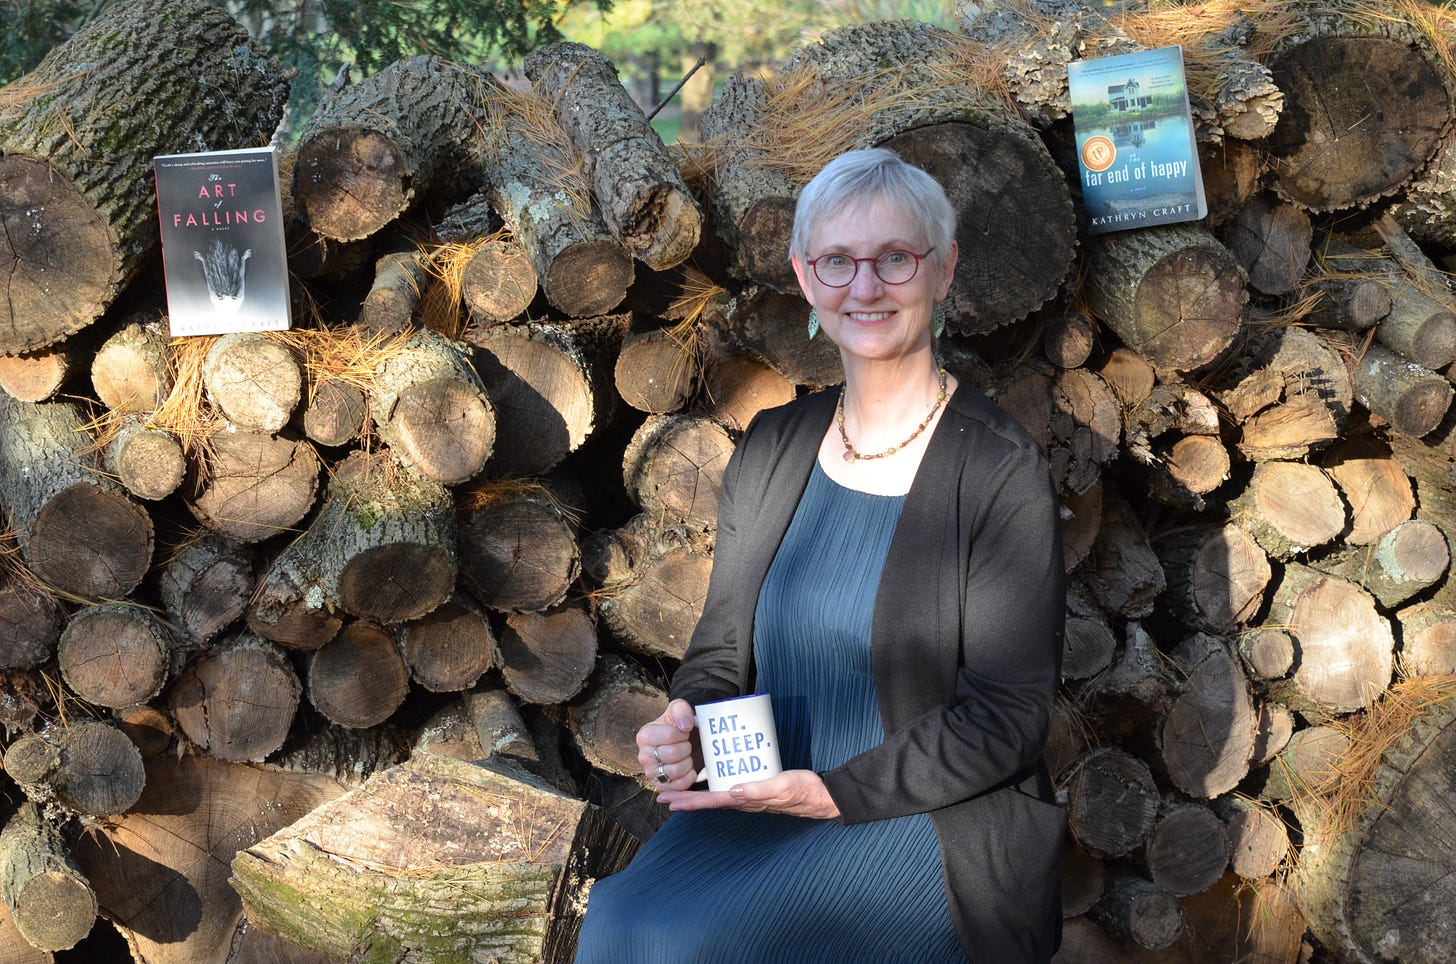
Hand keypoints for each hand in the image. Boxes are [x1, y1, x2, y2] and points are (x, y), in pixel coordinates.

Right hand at [637, 698, 698, 790]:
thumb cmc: (677, 725)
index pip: (671, 735)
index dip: (683, 733)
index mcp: (645, 736)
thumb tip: (685, 725)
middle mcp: (643, 756)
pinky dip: (689, 776)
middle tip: (686, 744)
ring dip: (688, 762)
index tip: (684, 731)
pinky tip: (688, 767)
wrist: (681, 742)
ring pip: (676, 771)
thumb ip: (681, 710)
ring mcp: (651, 773)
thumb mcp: (678, 710)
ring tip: (686, 755)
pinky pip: (679, 785)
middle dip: (686, 747)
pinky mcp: (661, 786)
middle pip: (673, 754)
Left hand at [657, 770, 840, 819]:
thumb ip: (759, 790)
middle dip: (684, 799)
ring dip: (694, 794)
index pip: (711, 801)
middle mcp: (743, 801)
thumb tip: (732, 791)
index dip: (689, 801)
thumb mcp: (782, 786)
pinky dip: (712, 786)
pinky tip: (707, 779)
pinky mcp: (754, 788)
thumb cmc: (802, 791)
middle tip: (660, 796)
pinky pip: (726, 789)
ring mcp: (748, 796)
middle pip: (707, 800)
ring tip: (676, 790)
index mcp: (746, 801)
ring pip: (714, 796)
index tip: (669, 801)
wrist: (820, 795)